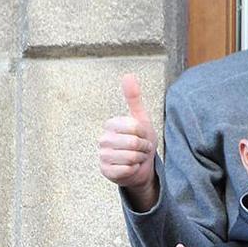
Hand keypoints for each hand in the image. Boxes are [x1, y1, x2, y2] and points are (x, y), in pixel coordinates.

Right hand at [99, 74, 158, 207]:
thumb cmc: (141, 141)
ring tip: (137, 158)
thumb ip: (134, 98)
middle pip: (133, 143)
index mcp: (111, 125)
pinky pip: (126, 170)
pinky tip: (131, 168)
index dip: (144, 133)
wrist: (141, 166)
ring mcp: (103, 156)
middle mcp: (103, 139)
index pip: (134, 127)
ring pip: (130, 157)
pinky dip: (134, 170)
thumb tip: (128, 75)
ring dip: (140, 159)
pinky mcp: (105, 171)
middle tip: (142, 149)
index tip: (142, 136)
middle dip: (144, 148)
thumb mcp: (141, 119)